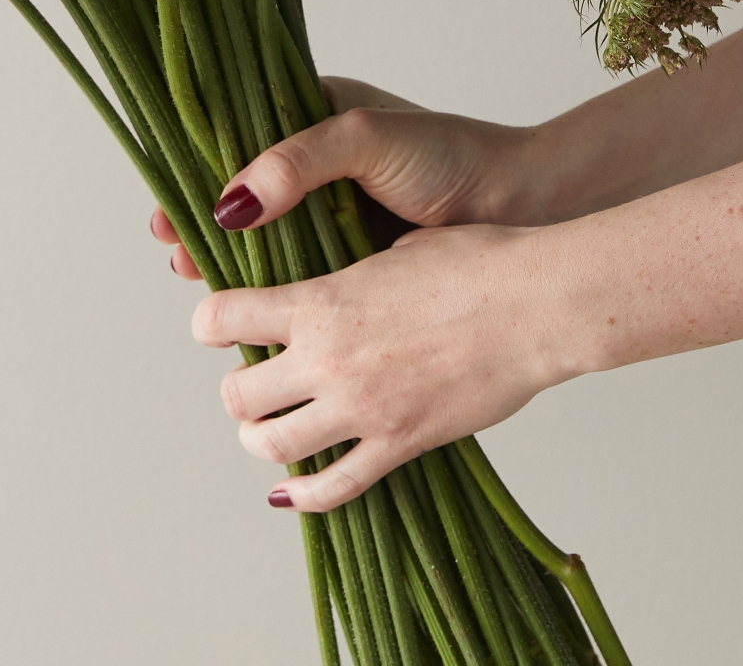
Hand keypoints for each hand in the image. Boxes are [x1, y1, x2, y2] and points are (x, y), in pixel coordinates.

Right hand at [151, 75, 540, 278]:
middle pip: (245, 199)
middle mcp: (318, 168)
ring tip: (199, 291)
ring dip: (232, 267)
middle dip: (205, 227)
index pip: (239, 145)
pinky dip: (272, 296)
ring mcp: (336, 216)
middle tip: (176, 257)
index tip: (168, 215)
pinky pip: (301, 280)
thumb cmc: (452, 158)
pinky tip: (250, 318)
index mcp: (314, 117)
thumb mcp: (367, 141)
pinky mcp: (356, 263)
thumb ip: (298, 162)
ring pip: (268, 244)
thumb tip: (232, 202)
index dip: (199, 179)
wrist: (522, 207)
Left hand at [193, 223, 560, 509]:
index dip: (209, 321)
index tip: (215, 323)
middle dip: (237, 388)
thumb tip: (332, 285)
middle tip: (250, 379)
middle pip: (238, 394)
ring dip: (261, 438)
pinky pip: (335, 486)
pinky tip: (292, 491)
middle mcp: (328, 358)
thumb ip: (346, 275)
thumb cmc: (473, 262)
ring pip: (273, 445)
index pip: (223, 317)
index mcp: (319, 300)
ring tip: (267, 427)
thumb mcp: (391, 248)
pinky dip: (304, 494)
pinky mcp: (399, 444)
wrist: (532, 304)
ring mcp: (362, 408)